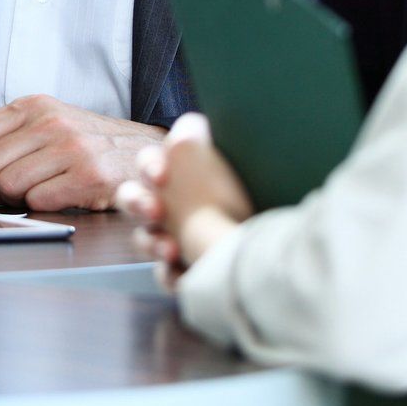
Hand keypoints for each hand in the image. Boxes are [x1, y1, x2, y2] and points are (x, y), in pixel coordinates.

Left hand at [0, 94, 163, 210]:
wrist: (146, 154)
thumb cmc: (91, 144)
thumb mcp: (45, 127)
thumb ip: (0, 139)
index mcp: (33, 106)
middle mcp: (49, 122)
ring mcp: (70, 148)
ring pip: (8, 185)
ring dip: (14, 200)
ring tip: (34, 193)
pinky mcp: (88, 176)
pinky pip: (38, 201)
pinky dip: (40, 207)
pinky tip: (56, 199)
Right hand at [115, 113, 252, 280]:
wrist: (274, 245)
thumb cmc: (247, 194)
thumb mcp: (226, 160)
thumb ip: (198, 141)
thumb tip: (187, 130)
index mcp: (176, 172)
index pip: (150, 162)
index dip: (150, 167)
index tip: (163, 177)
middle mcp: (167, 202)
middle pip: (132, 197)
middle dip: (138, 203)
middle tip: (155, 210)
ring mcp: (170, 236)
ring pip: (143, 238)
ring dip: (152, 242)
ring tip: (171, 249)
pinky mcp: (181, 270)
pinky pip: (163, 275)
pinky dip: (171, 276)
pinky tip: (185, 276)